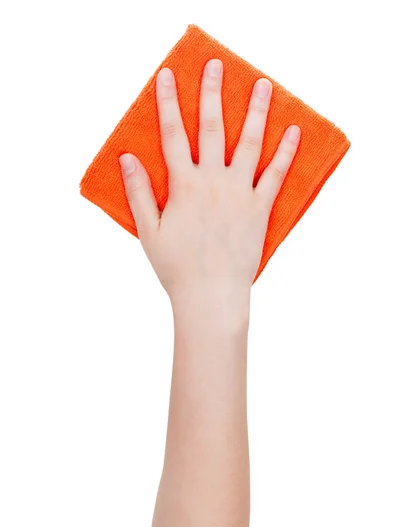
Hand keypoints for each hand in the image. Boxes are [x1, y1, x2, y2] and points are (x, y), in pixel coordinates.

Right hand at [119, 59, 299, 304]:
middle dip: (212, 93)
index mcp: (184, 185)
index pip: (173, 135)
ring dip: (256, 111)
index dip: (168, 103)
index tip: (167, 76)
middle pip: (212, 128)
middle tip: (216, 65)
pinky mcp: (260, 208)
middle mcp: (213, 181)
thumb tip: (127, 158)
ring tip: (263, 84)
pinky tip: (294, 131)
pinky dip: (286, 152)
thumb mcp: (148, 231)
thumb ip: (138, 192)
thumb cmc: (177, 267)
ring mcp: (240, 193)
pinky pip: (276, 174)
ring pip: (249, 143)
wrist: (211, 295)